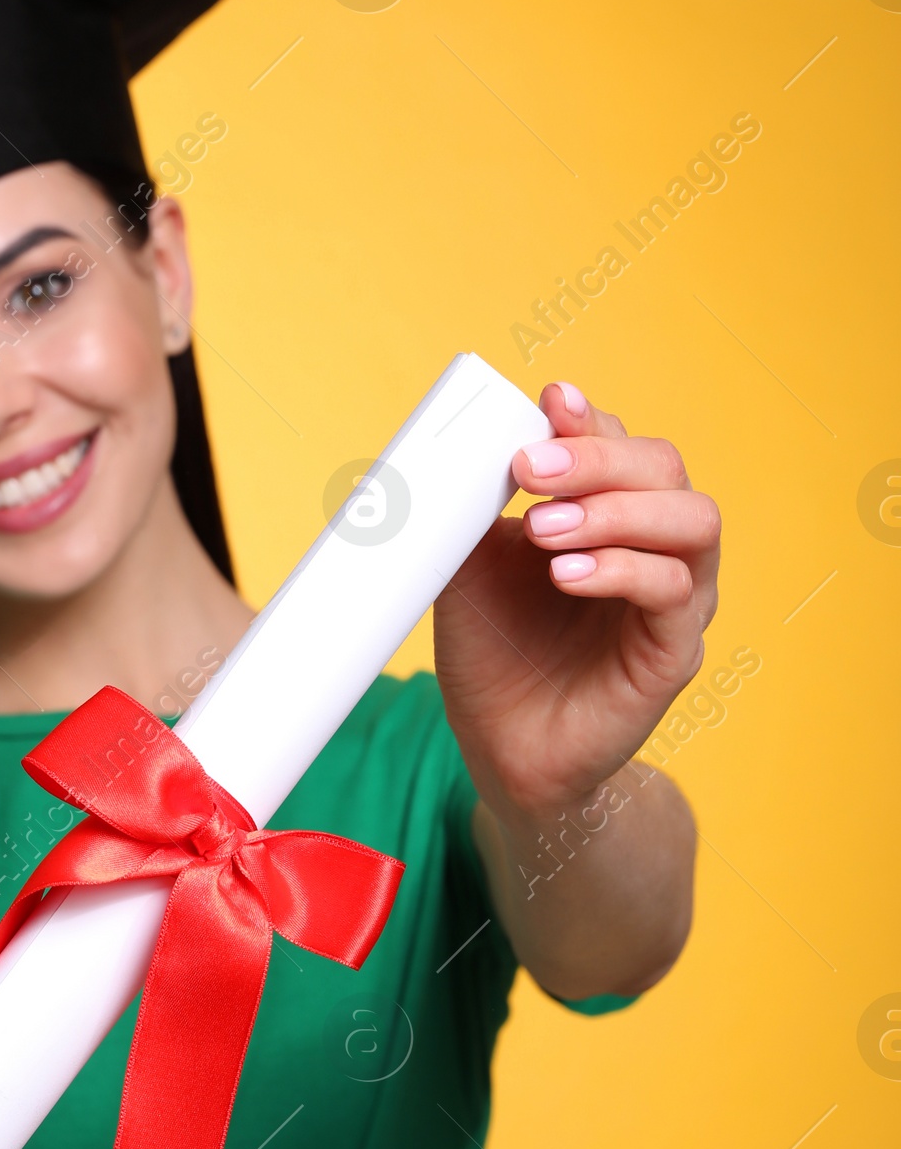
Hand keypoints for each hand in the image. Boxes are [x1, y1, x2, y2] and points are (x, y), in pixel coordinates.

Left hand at [435, 381, 720, 816]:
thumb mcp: (467, 566)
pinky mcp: (674, 653)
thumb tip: (457, 446)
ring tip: (545, 529)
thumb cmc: (493, 650)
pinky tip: (567, 574)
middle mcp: (657, 546)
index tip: (548, 402)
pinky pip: (674, 594)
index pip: (622, 444)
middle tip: (530, 471)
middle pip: (665, 468)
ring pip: (691, 522)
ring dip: (617, 511)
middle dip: (597, 458)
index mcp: (613, 512)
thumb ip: (470, 508)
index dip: (589, 421)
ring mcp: (677, 600)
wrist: (499, 746)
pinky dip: (622, 571)